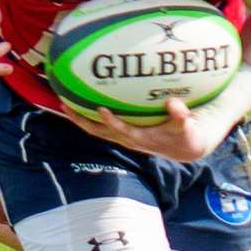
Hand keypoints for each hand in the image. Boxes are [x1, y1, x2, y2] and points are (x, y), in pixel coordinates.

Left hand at [62, 98, 213, 162]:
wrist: (184, 148)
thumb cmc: (185, 134)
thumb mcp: (187, 126)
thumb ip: (180, 115)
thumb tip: (173, 103)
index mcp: (140, 138)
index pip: (121, 130)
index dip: (111, 121)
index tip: (101, 109)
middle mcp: (126, 139)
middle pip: (97, 131)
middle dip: (81, 120)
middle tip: (66, 105)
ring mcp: (121, 137)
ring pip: (94, 130)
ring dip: (79, 118)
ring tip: (64, 103)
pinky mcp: (121, 134)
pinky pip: (99, 126)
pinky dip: (88, 117)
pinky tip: (79, 102)